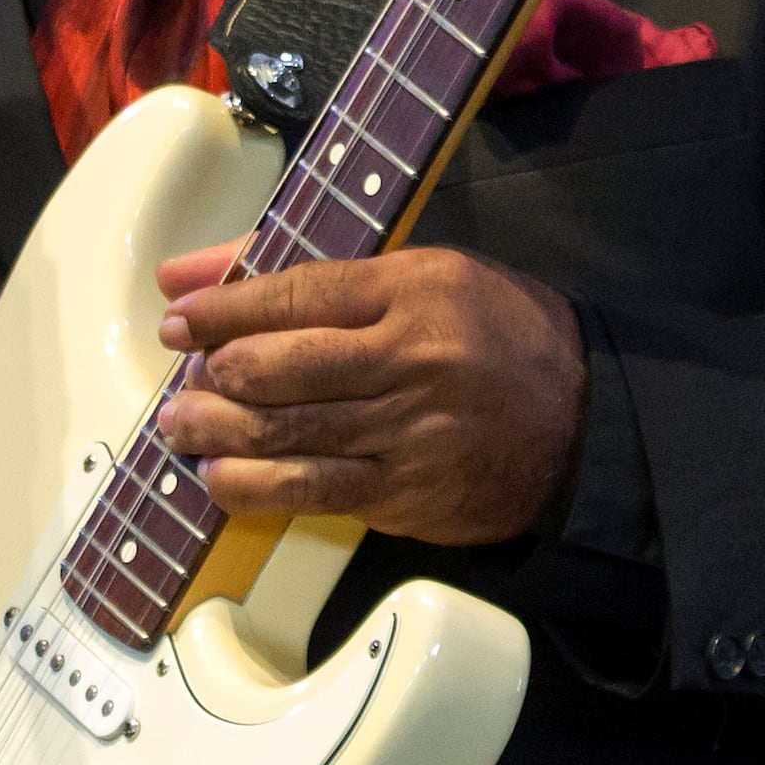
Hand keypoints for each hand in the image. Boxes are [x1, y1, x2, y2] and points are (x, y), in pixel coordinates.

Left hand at [153, 239, 584, 547]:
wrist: (584, 423)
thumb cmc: (498, 337)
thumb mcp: (426, 275)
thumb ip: (314, 272)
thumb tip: (195, 272)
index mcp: (418, 288)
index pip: (299, 293)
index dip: (225, 308)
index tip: (180, 315)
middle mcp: (412, 358)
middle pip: (283, 368)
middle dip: (215, 375)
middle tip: (184, 377)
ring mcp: (409, 432)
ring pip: (287, 435)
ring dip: (217, 434)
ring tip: (182, 427)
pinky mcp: (406, 493)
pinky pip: (312, 492)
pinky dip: (254, 488)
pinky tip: (222, 479)